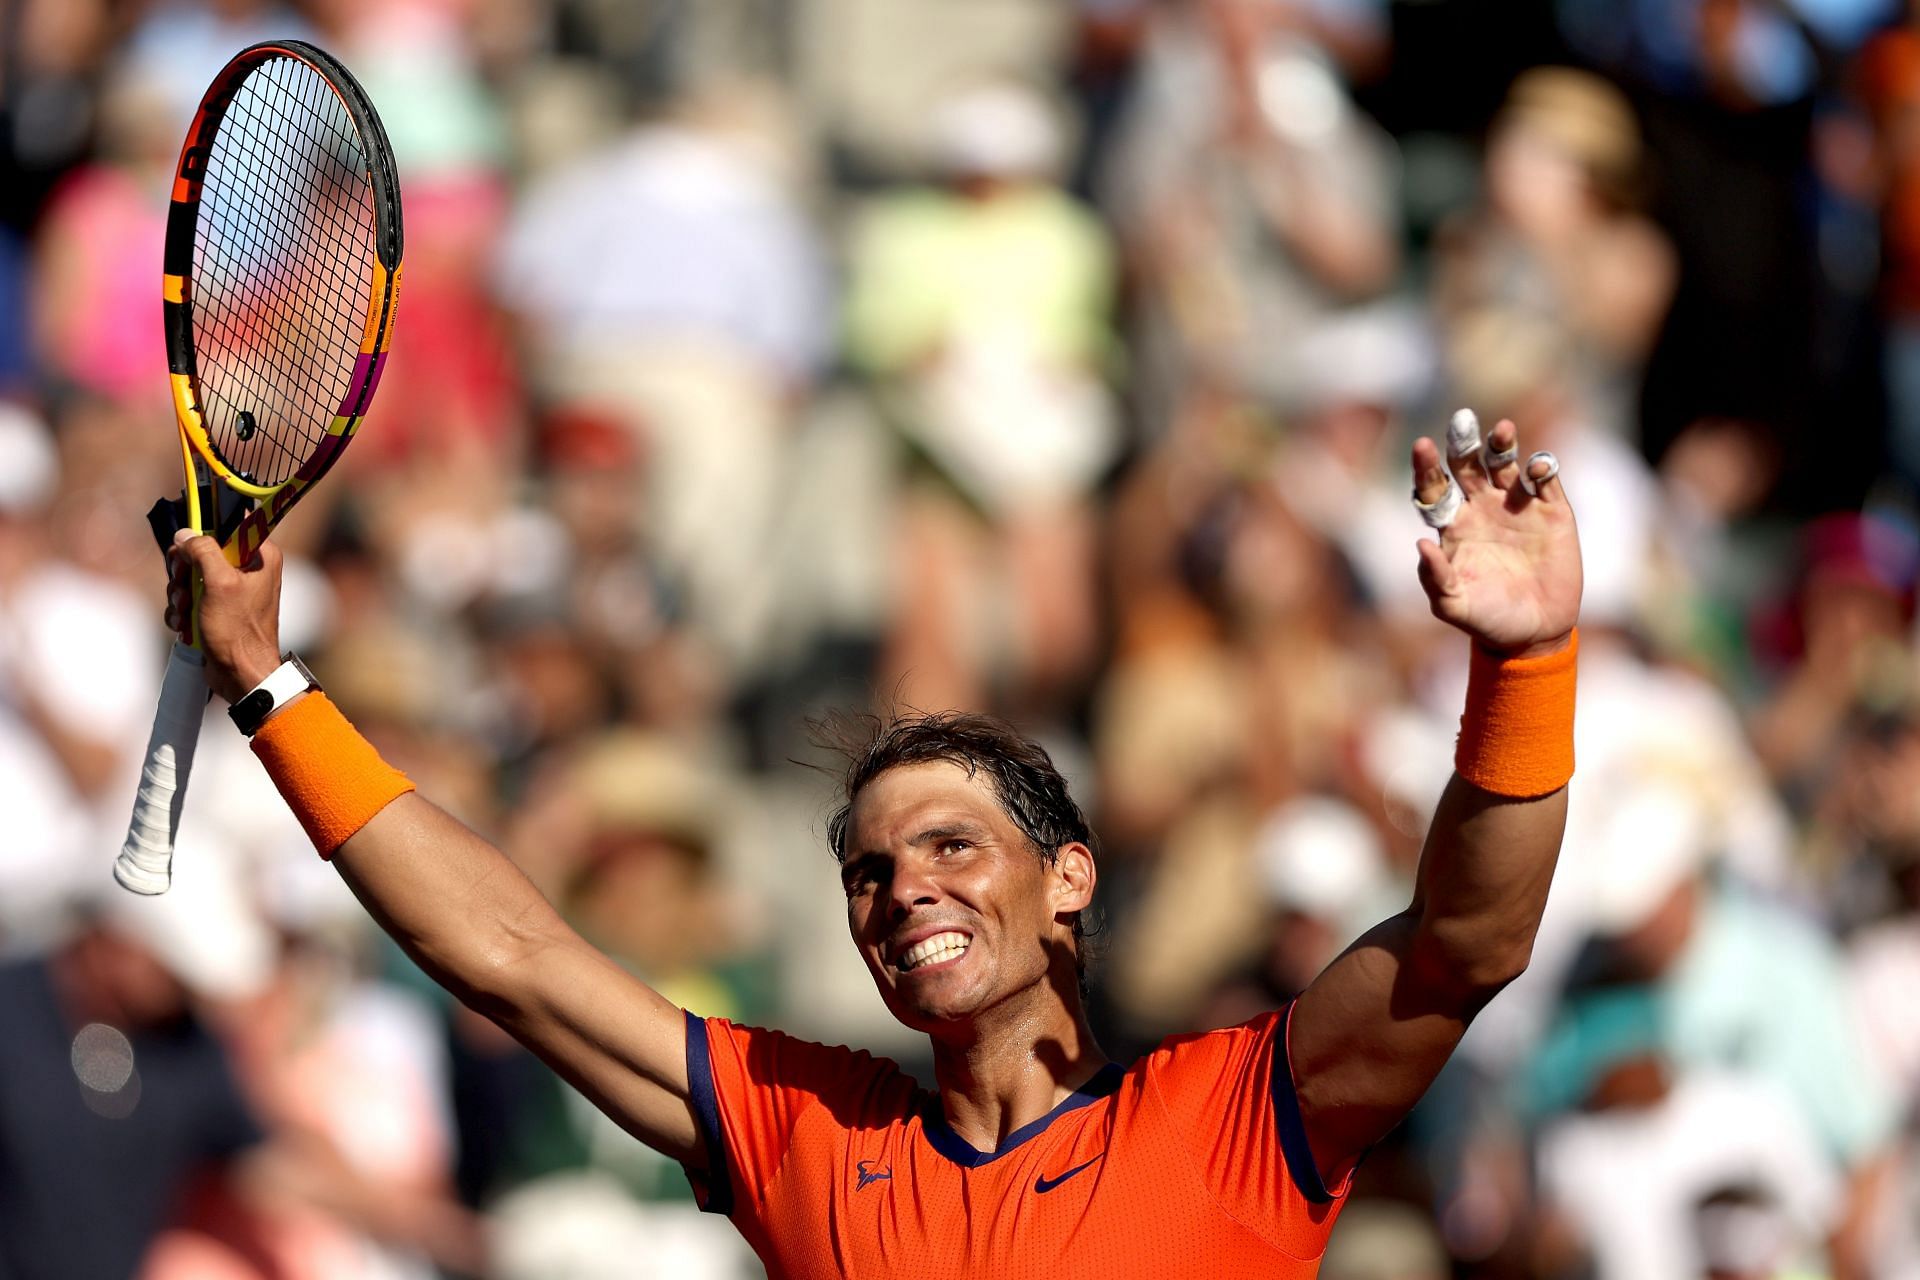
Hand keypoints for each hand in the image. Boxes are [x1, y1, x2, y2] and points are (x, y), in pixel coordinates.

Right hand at [166, 530, 283, 703]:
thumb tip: (185, 534)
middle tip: (186, 589)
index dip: (204, 533)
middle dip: (185, 572)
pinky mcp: (215, 608)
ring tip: (187, 614)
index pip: (229, 523)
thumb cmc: (238, 631)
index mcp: (260, 555)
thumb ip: (203, 552)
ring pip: (190, 575)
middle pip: (201, 550)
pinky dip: (181, 611)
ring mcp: (230, 589)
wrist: (240, 674)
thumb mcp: (219, 584)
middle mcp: (248, 568)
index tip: (191, 549)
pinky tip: (185, 625)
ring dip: (180, 595)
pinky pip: (188, 597)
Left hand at [1412, 416, 1581, 656]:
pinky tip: (1538, 466)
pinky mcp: (1551, 512)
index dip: (1427, 467)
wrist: (1533, 633)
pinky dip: (1543, 468)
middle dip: (1463, 444)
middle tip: (1461, 421)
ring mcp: (1516, 507)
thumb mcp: (1455, 605)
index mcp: (1452, 525)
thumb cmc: (1487, 619)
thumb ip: (1435, 578)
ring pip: (1506, 464)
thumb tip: (1420, 543)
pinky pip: (1546, 481)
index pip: (1434, 488)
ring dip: (1503, 445)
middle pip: (1468, 466)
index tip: (1422, 446)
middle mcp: (1481, 508)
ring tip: (1502, 430)